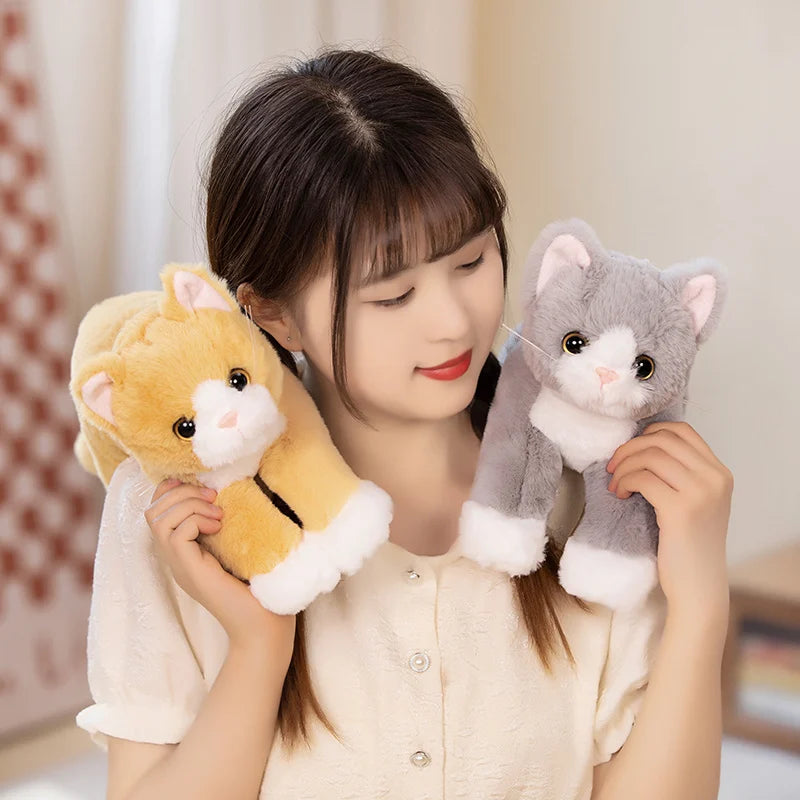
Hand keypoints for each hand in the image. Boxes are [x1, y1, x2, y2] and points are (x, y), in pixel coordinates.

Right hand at [144, 479, 295, 663]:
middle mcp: (176, 558)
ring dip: (189, 505)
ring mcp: (179, 565)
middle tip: (213, 499)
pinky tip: (218, 528)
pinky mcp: (189, 570)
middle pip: (152, 511)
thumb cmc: (260, 587)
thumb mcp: (238, 546)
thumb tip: (227, 492)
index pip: (158, 510)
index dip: (173, 490)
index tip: (204, 489)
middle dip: (181, 493)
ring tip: (217, 515)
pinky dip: (195, 520)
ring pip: (159, 519)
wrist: (264, 624)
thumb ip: (225, 524)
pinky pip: (175, 533)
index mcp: (185, 551)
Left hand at [606, 422, 732, 623]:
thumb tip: (645, 445)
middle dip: (630, 448)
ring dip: (624, 466)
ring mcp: (701, 493)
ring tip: (616, 484)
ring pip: (650, 456)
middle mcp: (715, 478)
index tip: (632, 450)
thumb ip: (683, 473)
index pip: (682, 431)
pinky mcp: (680, 509)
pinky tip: (620, 494)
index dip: (649, 433)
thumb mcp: (697, 501)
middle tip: (613, 465)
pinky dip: (624, 481)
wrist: (698, 586)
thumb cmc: (689, 545)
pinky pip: (642, 478)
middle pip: (663, 439)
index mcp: (720, 473)